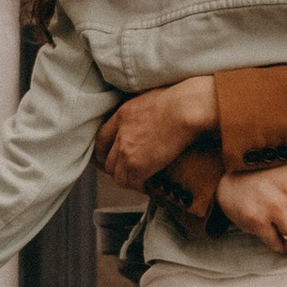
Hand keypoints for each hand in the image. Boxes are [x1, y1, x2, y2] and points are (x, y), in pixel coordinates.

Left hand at [95, 76, 217, 190]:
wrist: (185, 109)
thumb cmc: (180, 101)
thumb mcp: (152, 100)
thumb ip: (143, 112)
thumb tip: (151, 119)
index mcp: (122, 115)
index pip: (102, 139)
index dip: (104, 152)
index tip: (110, 158)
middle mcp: (120, 134)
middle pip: (107, 160)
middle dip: (116, 169)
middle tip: (128, 173)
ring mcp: (126, 151)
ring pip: (117, 175)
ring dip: (128, 180)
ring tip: (140, 181)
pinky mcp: (136, 165)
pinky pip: (131, 183)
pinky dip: (139, 186)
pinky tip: (149, 185)